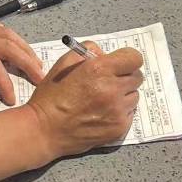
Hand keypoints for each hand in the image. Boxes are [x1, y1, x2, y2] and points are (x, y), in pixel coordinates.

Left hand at [0, 13, 44, 114]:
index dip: (5, 82)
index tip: (11, 99)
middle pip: (9, 46)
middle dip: (28, 63)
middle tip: (42, 79)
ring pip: (9, 36)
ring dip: (26, 50)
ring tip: (37, 65)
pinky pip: (3, 31)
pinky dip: (16, 41)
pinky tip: (21, 50)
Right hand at [26, 43, 143, 159]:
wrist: (45, 130)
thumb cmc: (51, 97)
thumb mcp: (63, 63)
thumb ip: (87, 51)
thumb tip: (104, 54)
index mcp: (99, 69)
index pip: (134, 58)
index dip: (126, 58)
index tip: (120, 62)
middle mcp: (112, 89)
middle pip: (137, 76)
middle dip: (124, 76)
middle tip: (108, 81)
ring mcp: (117, 110)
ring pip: (133, 95)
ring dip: (122, 95)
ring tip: (102, 99)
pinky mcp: (119, 127)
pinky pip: (129, 113)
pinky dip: (119, 111)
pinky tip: (101, 112)